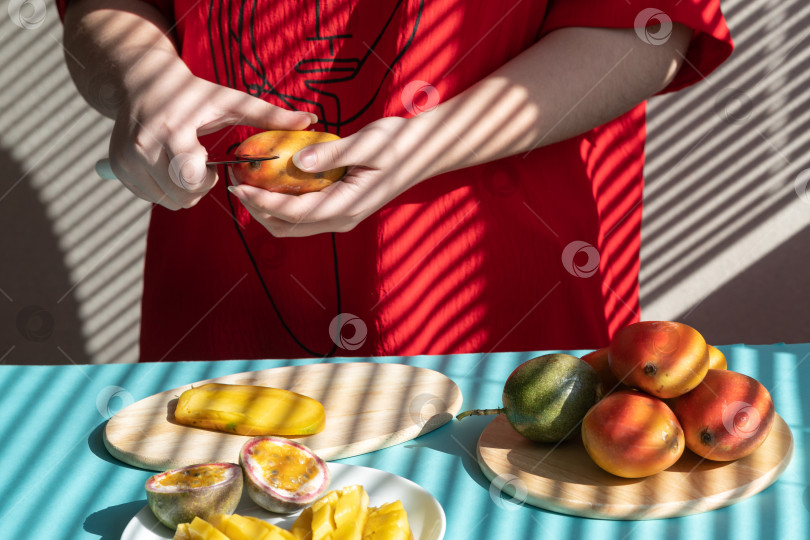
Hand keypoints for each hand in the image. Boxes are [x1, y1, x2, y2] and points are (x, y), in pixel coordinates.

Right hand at [109, 54, 315, 209]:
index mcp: (172, 129)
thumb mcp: (231, 101)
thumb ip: (270, 116)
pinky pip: (150, 198)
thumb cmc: (194, 93)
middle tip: (200, 164)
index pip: (191, 179)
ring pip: (166, 202)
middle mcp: (143, 147)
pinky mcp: (116, 168)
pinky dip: (164, 189)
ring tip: (185, 162)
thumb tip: (311, 121)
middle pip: (181, 196)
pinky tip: (168, 165)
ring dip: (182, 190)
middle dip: (198, 188)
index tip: (209, 164)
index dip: (206, 180)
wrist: (141, 82)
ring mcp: (125, 160)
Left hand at [227, 116, 424, 235]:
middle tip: (235, 181)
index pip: (293, 213)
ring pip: (292, 225)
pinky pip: (302, 215)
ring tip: (247, 183)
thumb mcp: (368, 143)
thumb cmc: (398, 143)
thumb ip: (332, 154)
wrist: (423, 152)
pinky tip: (270, 182)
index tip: (238, 184)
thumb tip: (297, 162)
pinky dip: (281, 204)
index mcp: (346, 206)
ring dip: (266, 209)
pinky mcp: (339, 209)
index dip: (261, 201)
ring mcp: (340, 217)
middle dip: (256, 209)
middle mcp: (341, 219)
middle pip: (287, 227)